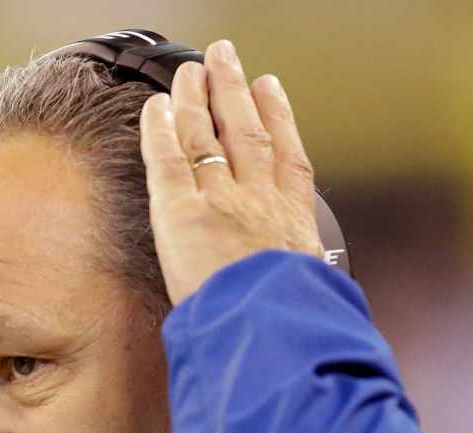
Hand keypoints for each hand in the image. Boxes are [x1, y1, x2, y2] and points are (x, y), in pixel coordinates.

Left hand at [140, 39, 323, 305]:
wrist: (268, 333)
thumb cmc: (290, 327)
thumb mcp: (315, 295)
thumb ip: (304, 275)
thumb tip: (306, 286)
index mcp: (293, 223)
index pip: (285, 156)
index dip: (278, 116)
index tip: (271, 90)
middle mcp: (259, 200)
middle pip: (246, 132)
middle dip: (235, 91)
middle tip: (226, 60)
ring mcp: (220, 201)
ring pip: (207, 136)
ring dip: (198, 97)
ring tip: (192, 70)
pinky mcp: (181, 212)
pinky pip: (167, 159)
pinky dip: (161, 130)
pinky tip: (157, 107)